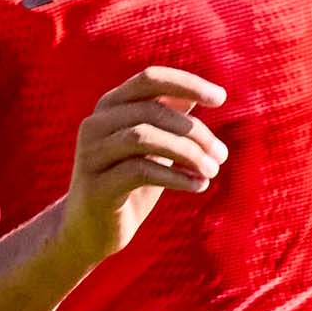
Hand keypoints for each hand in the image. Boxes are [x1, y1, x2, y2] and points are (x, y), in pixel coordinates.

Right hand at [48, 68, 230, 265]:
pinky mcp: (96, 186)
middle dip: (194, 131)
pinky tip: (198, 186)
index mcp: (110, 107)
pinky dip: (176, 176)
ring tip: (212, 170)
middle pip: (152, 111)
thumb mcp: (153, 148)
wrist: (90, 231)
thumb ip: (169, 120)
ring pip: (144, 136)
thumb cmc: (128, 185)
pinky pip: (140, 171)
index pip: (149, 79)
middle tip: (221, 154)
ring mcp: (91, 154)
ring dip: (187, 153)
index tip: (221, 98)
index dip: (186, 83)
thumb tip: (201, 93)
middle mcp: (95, 123)